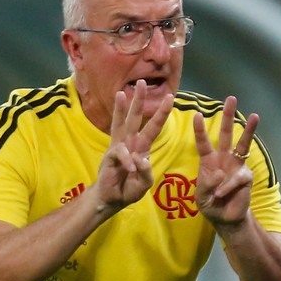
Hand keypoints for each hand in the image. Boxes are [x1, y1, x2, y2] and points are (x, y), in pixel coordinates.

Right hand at [94, 81, 172, 213]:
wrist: (111, 199)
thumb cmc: (129, 189)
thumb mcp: (144, 184)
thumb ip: (146, 173)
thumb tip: (141, 159)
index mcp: (142, 146)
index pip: (153, 126)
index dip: (161, 112)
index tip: (170, 97)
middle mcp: (131, 142)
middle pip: (135, 117)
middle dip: (139, 100)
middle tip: (141, 81)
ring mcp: (119, 147)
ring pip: (121, 124)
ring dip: (122, 108)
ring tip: (121, 93)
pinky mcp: (110, 155)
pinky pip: (120, 153)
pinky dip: (127, 160)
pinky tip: (130, 168)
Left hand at [193, 96, 258, 225]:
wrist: (226, 218)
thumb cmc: (210, 205)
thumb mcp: (200, 197)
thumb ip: (206, 184)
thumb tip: (220, 173)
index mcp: (209, 161)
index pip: (203, 142)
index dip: (200, 129)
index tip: (196, 115)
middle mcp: (224, 159)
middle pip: (226, 134)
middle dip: (228, 116)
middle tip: (231, 99)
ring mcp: (236, 166)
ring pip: (243, 144)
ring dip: (249, 130)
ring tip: (255, 115)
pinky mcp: (245, 176)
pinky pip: (237, 177)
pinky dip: (228, 186)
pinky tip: (221, 194)